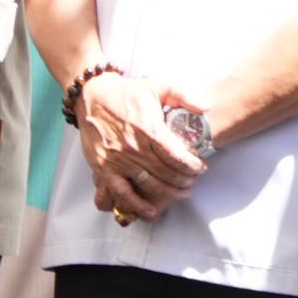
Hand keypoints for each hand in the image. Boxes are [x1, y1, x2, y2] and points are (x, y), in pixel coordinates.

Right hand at [77, 70, 205, 221]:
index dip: (192, 166)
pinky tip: (151, 210)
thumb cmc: (126, 92)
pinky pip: (122, 192)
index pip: (177, 156)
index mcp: (148, 128)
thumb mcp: (157, 86)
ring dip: (169, 194)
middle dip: (185, 181)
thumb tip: (207, 106)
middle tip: (192, 181)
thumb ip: (183, 95)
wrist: (90, 95)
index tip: (200, 168)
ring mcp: (117, 160)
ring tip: (180, 193)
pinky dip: (137, 204)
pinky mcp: (103, 168)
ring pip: (150, 186)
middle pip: (167, 174)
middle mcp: (133, 147)